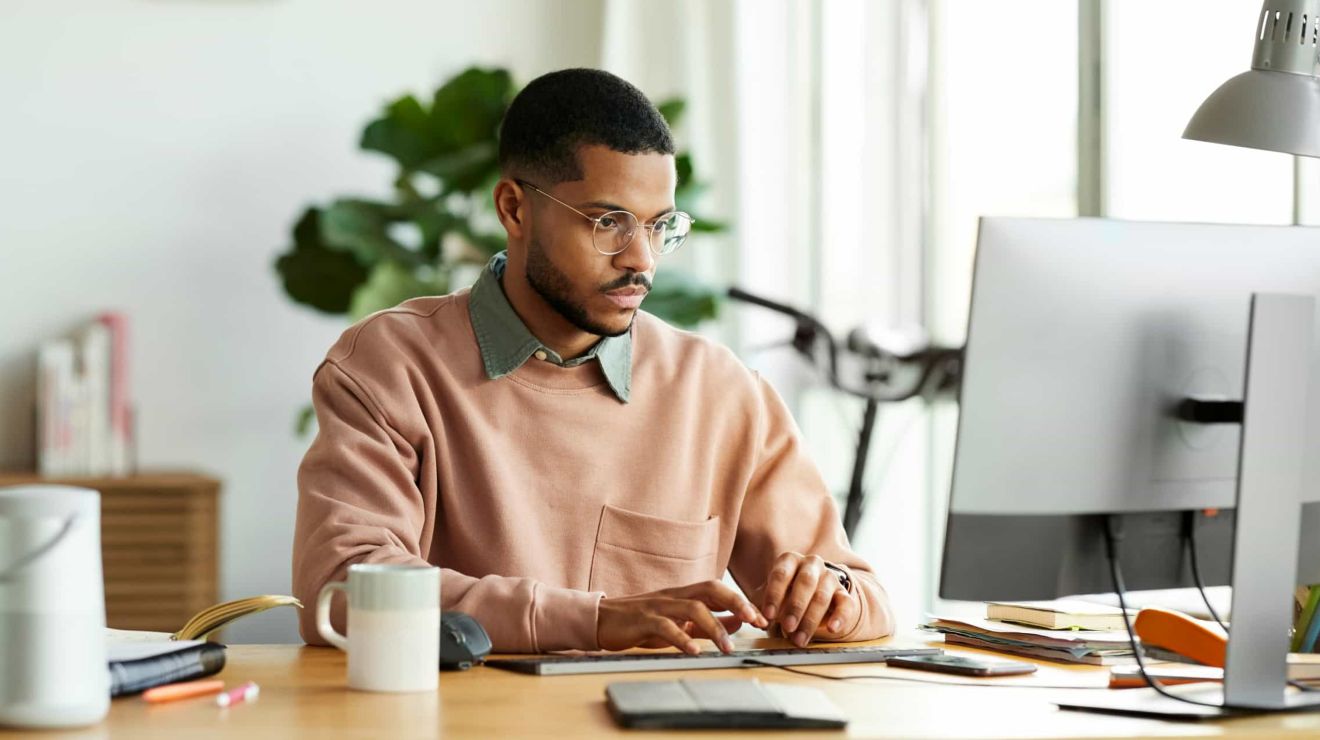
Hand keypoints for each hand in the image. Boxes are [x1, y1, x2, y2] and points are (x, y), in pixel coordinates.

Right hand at [597, 580, 768, 654]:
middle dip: (736, 603)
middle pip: (711, 589)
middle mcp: (674, 595)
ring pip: (693, 608)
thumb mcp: (678, 621)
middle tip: (755, 620)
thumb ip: (706, 622)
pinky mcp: (643, 620)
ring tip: (727, 648)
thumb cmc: (641, 622)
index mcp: (683, 594)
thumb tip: (738, 623)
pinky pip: (666, 627)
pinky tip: (694, 651)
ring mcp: (659, 606)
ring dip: (714, 627)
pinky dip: (682, 639)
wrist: (602, 620)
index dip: (741, 601)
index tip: (761, 618)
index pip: (718, 590)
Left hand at [759, 552, 856, 646]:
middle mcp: (811, 564)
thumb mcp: (770, 598)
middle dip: (796, 606)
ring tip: (799, 639)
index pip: (781, 574)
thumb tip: (757, 621)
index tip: (768, 615)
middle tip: (787, 626)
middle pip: (805, 582)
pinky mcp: (844, 593)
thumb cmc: (784, 595)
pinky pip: (846, 604)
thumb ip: (760, 609)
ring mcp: (829, 578)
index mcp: (789, 560)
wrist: (811, 596)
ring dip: (810, 619)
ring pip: (823, 596)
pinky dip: (839, 617)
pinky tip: (832, 629)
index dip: (774, 595)